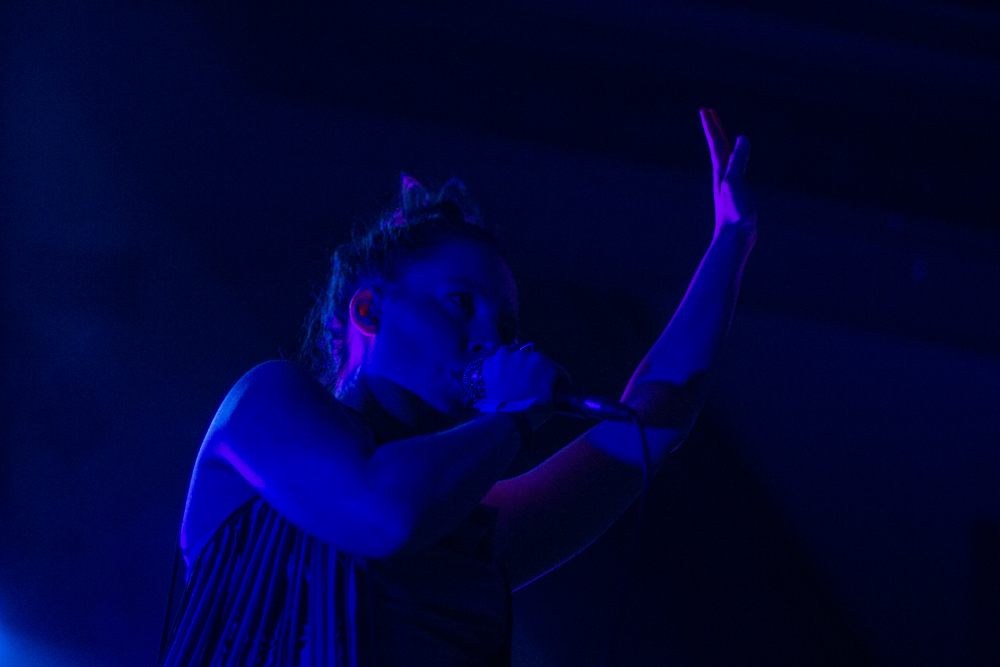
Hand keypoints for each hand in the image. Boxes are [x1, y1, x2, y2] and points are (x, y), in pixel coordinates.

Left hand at [481, 343, 560, 429]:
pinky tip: (500, 378)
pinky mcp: (490, 361)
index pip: (552, 366)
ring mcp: (505, 355)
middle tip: (529, 382)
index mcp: (542, 362)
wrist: (508, 418)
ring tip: (513, 377)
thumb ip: (551, 384)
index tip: (551, 382)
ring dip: (514, 363)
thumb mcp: (552, 398)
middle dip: (531, 369)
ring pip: (512, 354)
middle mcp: (524, 354)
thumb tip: (548, 382)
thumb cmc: (533, 411)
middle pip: (530, 359)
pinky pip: (497, 361)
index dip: (552, 375)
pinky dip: (499, 368)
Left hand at [700, 108, 756, 248]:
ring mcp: (730, 186)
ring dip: (725, 145)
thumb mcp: (735, 181)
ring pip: (727, 160)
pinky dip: (737, 162)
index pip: (716, 143)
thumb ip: (738, 159)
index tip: (704, 111)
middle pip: (719, 148)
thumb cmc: (734, 211)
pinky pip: (736, 172)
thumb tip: (742, 137)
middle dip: (715, 132)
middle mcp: (723, 177)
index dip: (711, 127)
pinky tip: (738, 166)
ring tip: (724, 137)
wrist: (735, 238)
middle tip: (710, 116)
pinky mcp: (738, 195)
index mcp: (721, 172)